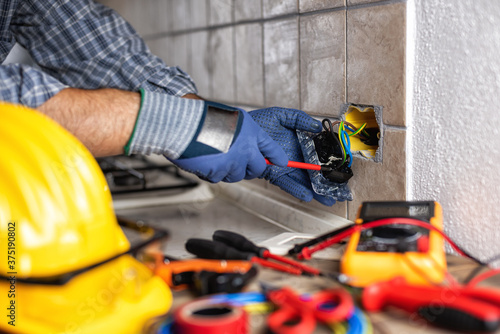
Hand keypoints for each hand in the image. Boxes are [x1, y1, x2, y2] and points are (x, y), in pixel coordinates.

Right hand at [170, 103, 287, 182]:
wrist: (184, 124)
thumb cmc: (203, 117)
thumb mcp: (231, 118)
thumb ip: (243, 133)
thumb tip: (248, 148)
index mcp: (251, 132)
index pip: (271, 148)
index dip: (276, 157)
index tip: (281, 162)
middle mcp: (246, 148)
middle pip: (257, 168)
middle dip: (250, 169)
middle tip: (241, 164)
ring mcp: (233, 162)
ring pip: (236, 175)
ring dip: (228, 170)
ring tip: (215, 156)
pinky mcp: (218, 172)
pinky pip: (218, 177)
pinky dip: (211, 172)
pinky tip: (204, 159)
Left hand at [249, 107, 334, 205]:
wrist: (238, 133)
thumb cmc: (258, 123)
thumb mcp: (280, 115)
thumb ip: (299, 118)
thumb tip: (316, 126)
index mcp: (298, 143)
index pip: (318, 155)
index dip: (329, 163)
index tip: (341, 170)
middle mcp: (294, 157)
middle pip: (313, 172)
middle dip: (327, 183)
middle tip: (341, 192)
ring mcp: (284, 167)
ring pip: (303, 181)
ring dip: (316, 191)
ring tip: (329, 199)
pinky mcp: (273, 174)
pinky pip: (287, 183)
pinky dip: (297, 190)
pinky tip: (307, 195)